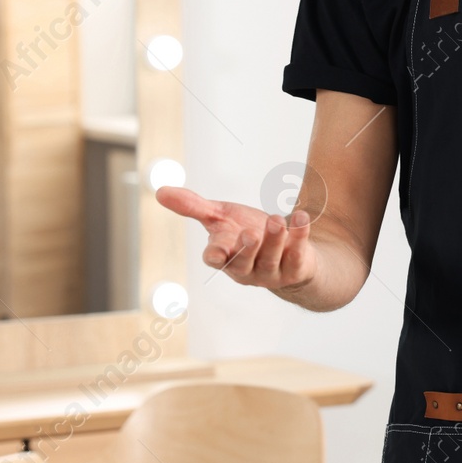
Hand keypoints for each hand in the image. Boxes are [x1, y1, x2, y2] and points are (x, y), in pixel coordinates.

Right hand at [155, 186, 316, 291]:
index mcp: (225, 255)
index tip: (214, 252)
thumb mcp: (220, 217)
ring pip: (271, 258)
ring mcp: (272, 271)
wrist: (286, 251)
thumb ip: (193, 206)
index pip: (216, 258)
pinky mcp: (296, 268)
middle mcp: (247, 267)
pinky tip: (302, 216)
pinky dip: (300, 235)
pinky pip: (298, 253)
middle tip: (250, 232)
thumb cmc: (246, 232)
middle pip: (243, 262)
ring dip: (274, 239)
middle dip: (246, 249)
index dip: (215, 255)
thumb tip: (159, 191)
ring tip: (277, 219)